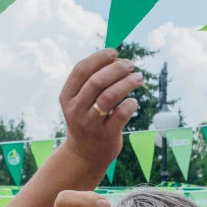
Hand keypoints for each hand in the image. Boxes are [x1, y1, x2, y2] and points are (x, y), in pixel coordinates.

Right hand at [60, 49, 141, 165]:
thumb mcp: (81, 101)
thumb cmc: (87, 120)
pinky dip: (130, 104)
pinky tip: (134, 101)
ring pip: (109, 97)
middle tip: (131, 65)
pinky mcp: (106, 135)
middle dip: (116, 69)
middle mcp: (76, 109)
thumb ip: (94, 81)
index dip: (99, 58)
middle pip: (97, 81)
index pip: (81, 70)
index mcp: (67, 96)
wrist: (85, 155)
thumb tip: (117, 59)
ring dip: (127, 83)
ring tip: (139, 78)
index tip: (115, 52)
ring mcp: (90, 123)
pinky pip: (121, 115)